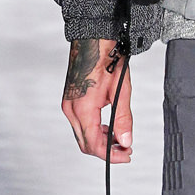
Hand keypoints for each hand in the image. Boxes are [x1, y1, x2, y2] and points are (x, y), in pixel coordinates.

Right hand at [61, 38, 132, 161]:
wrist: (94, 39)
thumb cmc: (107, 58)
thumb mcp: (121, 91)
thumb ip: (123, 119)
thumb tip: (126, 141)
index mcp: (83, 108)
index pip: (94, 144)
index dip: (111, 155)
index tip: (126, 155)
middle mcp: (71, 109)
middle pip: (86, 144)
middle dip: (106, 151)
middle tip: (125, 150)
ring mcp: (68, 105)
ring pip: (82, 135)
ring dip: (100, 141)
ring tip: (120, 138)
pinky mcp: (70, 101)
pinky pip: (80, 125)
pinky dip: (94, 130)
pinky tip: (108, 127)